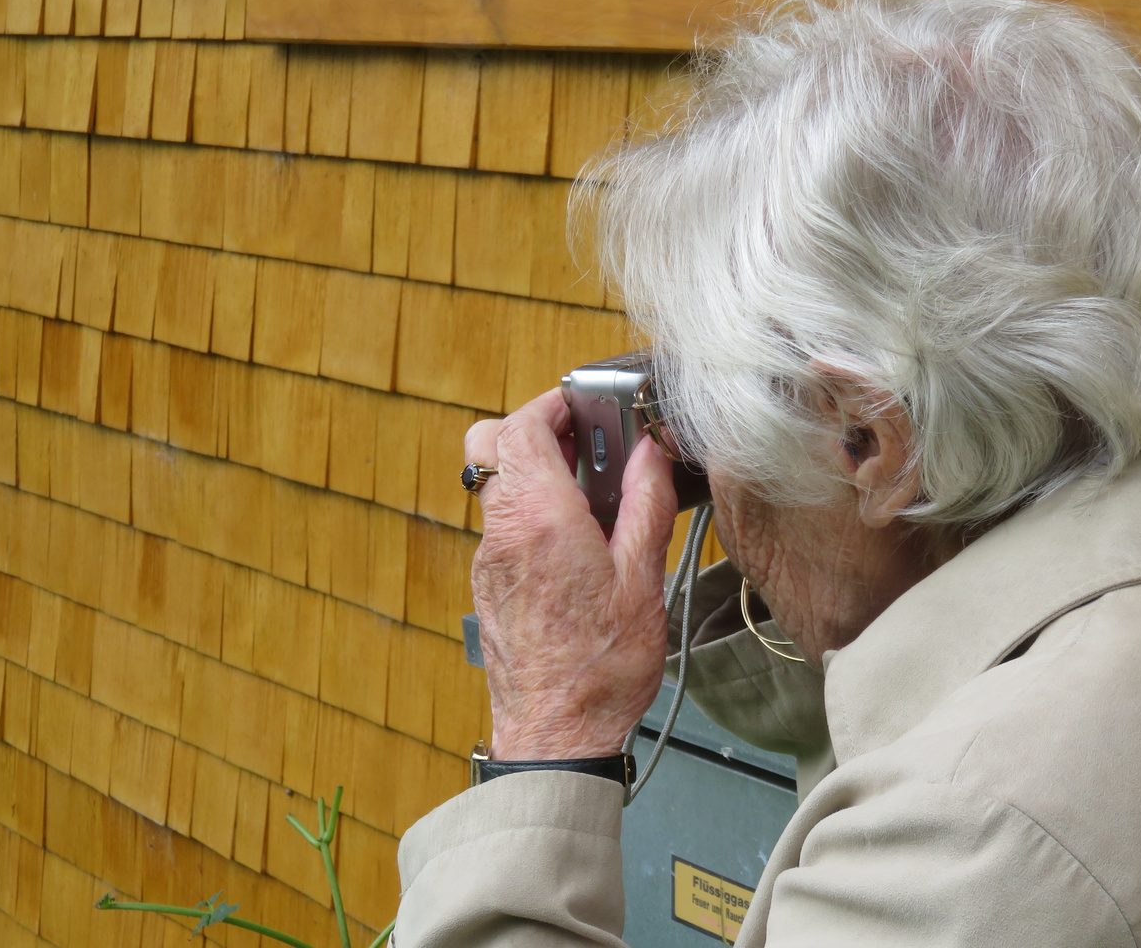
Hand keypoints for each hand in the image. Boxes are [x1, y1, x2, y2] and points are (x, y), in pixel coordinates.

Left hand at [465, 388, 678, 760]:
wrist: (557, 736)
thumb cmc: (601, 668)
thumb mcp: (642, 579)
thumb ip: (645, 504)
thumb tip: (651, 453)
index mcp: (541, 520)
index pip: (523, 427)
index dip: (553, 404)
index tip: (587, 404)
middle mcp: (503, 533)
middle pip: (492, 445)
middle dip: (535, 429)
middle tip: (585, 441)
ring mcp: (489, 561)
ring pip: (496, 486)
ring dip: (538, 472)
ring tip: (593, 495)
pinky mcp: (490, 586)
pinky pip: (502, 526)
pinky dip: (533, 512)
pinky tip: (578, 540)